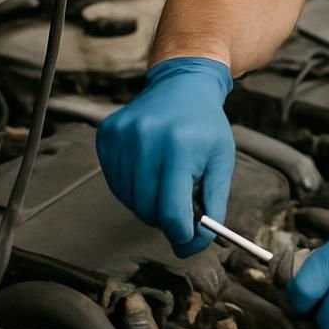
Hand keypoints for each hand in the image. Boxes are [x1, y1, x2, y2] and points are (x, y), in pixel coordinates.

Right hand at [95, 57, 233, 255]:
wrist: (183, 84)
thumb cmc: (205, 126)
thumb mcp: (221, 163)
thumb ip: (213, 205)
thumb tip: (193, 244)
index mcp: (180, 148)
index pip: (172, 212)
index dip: (181, 235)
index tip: (187, 240)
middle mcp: (147, 140)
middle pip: (147, 209)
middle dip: (166, 218)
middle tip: (180, 208)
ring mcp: (123, 136)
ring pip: (129, 199)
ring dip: (148, 203)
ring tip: (166, 181)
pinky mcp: (107, 135)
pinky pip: (115, 182)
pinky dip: (132, 188)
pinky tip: (149, 170)